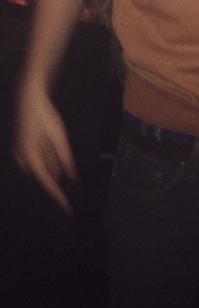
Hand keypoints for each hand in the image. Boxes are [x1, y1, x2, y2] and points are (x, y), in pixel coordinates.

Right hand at [14, 88, 77, 213]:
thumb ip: (64, 158)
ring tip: (52, 140)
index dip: (58, 196)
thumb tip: (70, 177)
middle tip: (62, 153)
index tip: (67, 208)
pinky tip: (49, 144)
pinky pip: (37, 158)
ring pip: (42, 164)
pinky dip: (47, 155)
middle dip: (57, 171)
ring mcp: (19, 154)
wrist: (27, 99)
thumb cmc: (44, 116)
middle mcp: (22, 159)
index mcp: (32, 158)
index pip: (48, 183)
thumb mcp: (58, 136)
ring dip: (52, 161)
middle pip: (46, 172)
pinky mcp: (20, 148)